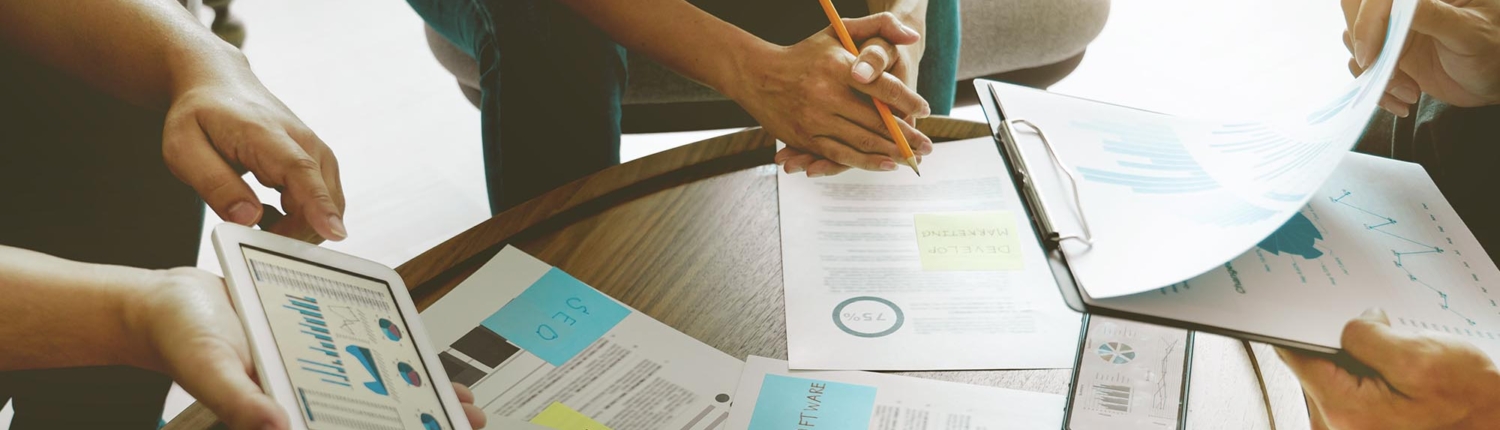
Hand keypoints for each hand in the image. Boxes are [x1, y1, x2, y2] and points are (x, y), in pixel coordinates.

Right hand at [123, 269, 488, 429]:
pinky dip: (392, 365)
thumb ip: (241, 400)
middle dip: (418, 424)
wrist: (170, 299)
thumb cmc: (182, 337)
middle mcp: (303, 400)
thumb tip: (278, 427)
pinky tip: (420, 367)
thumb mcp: (208, 366)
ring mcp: (312, 377)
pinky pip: (362, 361)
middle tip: (466, 421)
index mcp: (283, 413)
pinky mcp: (317, 351)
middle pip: (369, 420)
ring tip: (460, 405)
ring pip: (374, 396)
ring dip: (416, 401)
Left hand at [163, 55, 346, 242]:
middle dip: (295, 232)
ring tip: (255, 215)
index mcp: (265, 134)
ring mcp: (315, 151)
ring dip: (297, 227)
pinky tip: (269, 212)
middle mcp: (302, 141)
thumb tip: (247, 218)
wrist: (219, 83)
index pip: (300, 171)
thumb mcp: (184, 149)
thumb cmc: (200, 115)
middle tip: (253, 236)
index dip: (318, 205)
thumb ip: (214, 184)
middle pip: (320, 196)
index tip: (333, 233)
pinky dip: (301, 217)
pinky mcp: (319, 161)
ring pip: (327, 203)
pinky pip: (322, 200)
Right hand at [730, 13, 933, 176]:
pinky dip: (865, 162)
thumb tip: (912, 37)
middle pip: (876, 120)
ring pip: (861, 141)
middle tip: (928, 145)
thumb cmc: (806, 53)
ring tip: (912, 158)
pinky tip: (886, 164)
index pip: (881, 86)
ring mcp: (815, 119)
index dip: (907, 99)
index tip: (925, 108)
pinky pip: (840, 155)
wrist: (757, 74)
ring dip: (891, 153)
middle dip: (907, 135)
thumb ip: (878, 26)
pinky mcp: (805, 138)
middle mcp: (826, 95)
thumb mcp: (838, 31)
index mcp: (837, 67)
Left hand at [1277, 308, 1499, 428]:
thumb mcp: (1418, 357)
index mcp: (1345, 409)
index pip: (1295, 358)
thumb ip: (1367, 336)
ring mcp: (1344, 425)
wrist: (1490, 419)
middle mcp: (1336, 424)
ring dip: (1351, 358)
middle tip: (1376, 337)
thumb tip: (1345, 325)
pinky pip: (1341, 385)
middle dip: (1337, 344)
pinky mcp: (1354, 420)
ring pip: (1327, 373)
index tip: (1298, 308)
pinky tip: (1387, 370)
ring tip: (1391, 360)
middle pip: (1310, 366)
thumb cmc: (1465, 398)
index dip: (1300, 328)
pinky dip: (1359, 370)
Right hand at [1341, 0, 1499, 116]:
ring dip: (1374, 74)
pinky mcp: (1391, 56)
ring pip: (1356, 43)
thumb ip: (1431, 15)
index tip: (1371, 57)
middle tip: (1385, 74)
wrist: (1498, 82)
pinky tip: (1404, 100)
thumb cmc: (1496, 51)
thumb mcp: (1468, 31)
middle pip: (1355, 13)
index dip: (1367, 23)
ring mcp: (1395, 32)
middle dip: (1363, 48)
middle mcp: (1406, 9)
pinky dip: (1378, 90)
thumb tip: (1394, 6)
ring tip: (1407, 91)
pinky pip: (1365, 70)